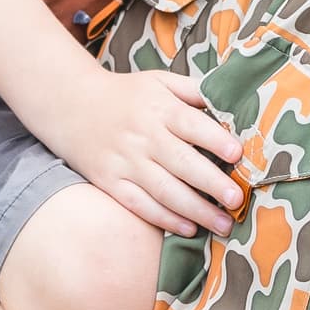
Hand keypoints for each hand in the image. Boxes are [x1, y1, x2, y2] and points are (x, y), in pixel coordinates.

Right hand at [47, 66, 243, 236]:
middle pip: (181, 162)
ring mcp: (126, 162)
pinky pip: (140, 205)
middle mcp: (143, 136)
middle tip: (237, 199)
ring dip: (196, 210)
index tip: (237, 154)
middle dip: (211, 182)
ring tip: (223, 224)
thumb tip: (233, 103)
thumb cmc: (127, 95)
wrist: (72, 106)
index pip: (190, 124)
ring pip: (164, 190)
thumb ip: (194, 91)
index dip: (215, 139)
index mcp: (159, 108)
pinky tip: (188, 229)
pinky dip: (164, 219)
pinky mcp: (111, 183)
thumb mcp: (159, 81)